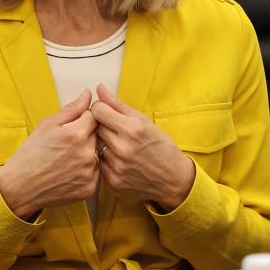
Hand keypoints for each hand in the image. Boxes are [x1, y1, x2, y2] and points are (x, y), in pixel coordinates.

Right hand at [0, 90, 98, 219]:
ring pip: (97, 153)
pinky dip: (86, 170)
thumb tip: (88, 94)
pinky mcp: (90, 188)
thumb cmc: (31, 154)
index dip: (82, 119)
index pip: (94, 116)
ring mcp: (90, 172)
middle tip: (66, 144)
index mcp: (77, 134)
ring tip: (67, 159)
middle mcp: (87, 153)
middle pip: (97, 134)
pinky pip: (96, 172)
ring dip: (88, 153)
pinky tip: (69, 171)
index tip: (71, 127)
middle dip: (86, 135)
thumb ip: (72, 109)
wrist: (20, 187)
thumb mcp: (47, 125)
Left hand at [91, 84, 195, 211]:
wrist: (173, 180)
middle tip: (115, 129)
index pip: (98, 111)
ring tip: (119, 145)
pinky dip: (106, 159)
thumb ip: (118, 105)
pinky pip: (99, 163)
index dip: (100, 108)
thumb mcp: (144, 121)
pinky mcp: (113, 181)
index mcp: (132, 129)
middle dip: (102, 125)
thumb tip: (99, 88)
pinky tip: (119, 159)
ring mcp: (117, 167)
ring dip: (103, 143)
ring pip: (95, 145)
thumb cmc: (161, 147)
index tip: (105, 111)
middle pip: (95, 127)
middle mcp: (123, 148)